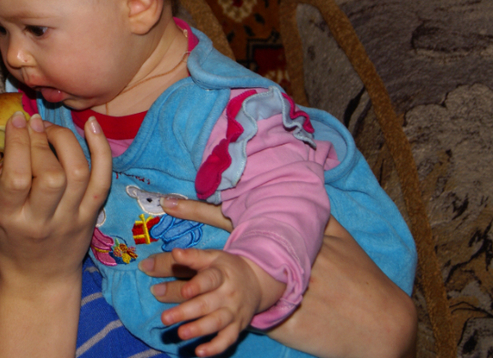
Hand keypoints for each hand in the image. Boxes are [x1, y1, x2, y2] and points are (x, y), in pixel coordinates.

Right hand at [0, 92, 111, 288]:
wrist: (38, 278)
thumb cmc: (4, 235)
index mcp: (8, 218)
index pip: (17, 177)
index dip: (18, 143)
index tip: (16, 119)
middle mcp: (42, 221)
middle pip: (50, 175)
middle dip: (41, 141)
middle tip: (33, 123)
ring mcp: (71, 220)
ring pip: (79, 173)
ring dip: (66, 141)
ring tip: (51, 130)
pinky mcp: (92, 216)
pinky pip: (103, 179)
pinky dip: (101, 149)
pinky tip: (91, 126)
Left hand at [141, 199, 416, 357]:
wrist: (376, 322)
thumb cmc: (360, 275)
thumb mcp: (339, 235)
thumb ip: (315, 212)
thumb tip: (307, 181)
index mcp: (272, 239)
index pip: (223, 219)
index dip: (193, 210)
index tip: (165, 203)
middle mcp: (261, 265)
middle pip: (209, 259)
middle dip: (175, 259)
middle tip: (144, 260)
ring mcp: (265, 297)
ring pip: (214, 296)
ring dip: (184, 297)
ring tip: (156, 300)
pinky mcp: (272, 323)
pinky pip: (233, 326)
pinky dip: (209, 332)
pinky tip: (190, 341)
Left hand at [145, 247, 283, 356]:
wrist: (256, 280)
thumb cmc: (223, 267)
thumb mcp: (207, 257)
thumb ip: (178, 261)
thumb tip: (146, 264)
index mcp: (220, 272)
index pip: (209, 279)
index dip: (197, 285)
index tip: (185, 291)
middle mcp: (228, 293)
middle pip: (207, 303)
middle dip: (186, 311)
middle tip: (165, 318)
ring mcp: (233, 312)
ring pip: (216, 322)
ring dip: (198, 329)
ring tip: (180, 333)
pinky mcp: (236, 327)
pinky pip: (227, 340)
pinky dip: (215, 347)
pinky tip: (199, 352)